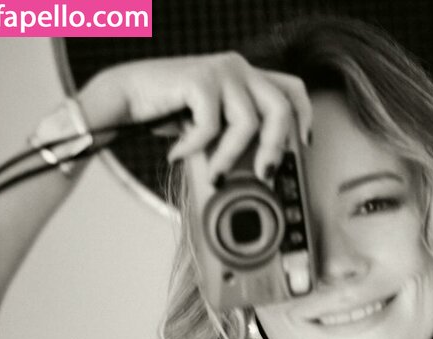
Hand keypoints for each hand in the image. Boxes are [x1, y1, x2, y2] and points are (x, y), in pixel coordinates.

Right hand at [79, 52, 312, 182]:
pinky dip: (195, 147)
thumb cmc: (172, 115)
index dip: (304, 118)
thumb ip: (240, 138)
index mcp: (248, 79)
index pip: (292, 90)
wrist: (128, 97)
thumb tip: (265, 175)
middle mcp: (239, 69)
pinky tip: (178, 152)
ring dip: (230, 157)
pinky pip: (212, 125)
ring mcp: (221, 70)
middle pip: (281, 107)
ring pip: (248, 123)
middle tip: (265, 175)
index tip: (303, 147)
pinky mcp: (200, 78)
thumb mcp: (216, 129)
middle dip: (276, 147)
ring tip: (212, 174)